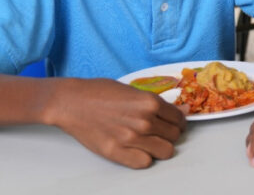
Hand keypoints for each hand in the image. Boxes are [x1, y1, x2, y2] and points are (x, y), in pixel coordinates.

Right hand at [47, 78, 186, 168]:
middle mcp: (145, 121)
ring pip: (165, 151)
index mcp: (150, 102)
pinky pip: (145, 163)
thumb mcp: (133, 90)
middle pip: (175, 136)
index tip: (173, 123)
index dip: (178, 122)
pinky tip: (137, 150)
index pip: (179, 119)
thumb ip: (157, 103)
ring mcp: (131, 138)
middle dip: (170, 134)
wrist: (72, 102)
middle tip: (160, 132)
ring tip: (150, 142)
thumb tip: (181, 111)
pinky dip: (144, 158)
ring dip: (160, 147)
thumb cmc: (100, 92)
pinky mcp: (117, 152)